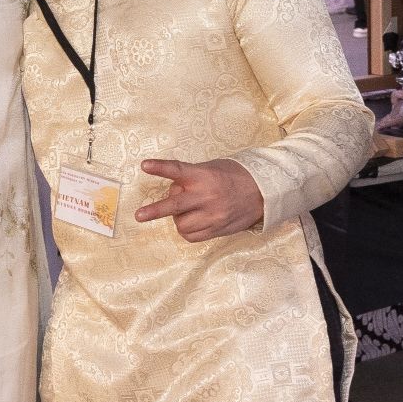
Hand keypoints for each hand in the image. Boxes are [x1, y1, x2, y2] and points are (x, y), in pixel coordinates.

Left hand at [134, 157, 263, 241]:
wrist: (263, 193)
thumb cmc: (233, 176)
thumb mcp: (211, 168)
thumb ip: (189, 177)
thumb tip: (171, 191)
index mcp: (204, 176)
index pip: (178, 170)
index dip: (160, 168)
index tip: (144, 165)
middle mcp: (207, 196)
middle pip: (175, 206)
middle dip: (155, 211)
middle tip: (139, 215)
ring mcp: (212, 216)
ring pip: (180, 224)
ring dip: (178, 217)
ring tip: (189, 209)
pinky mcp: (216, 230)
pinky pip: (191, 236)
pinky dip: (187, 229)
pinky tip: (194, 220)